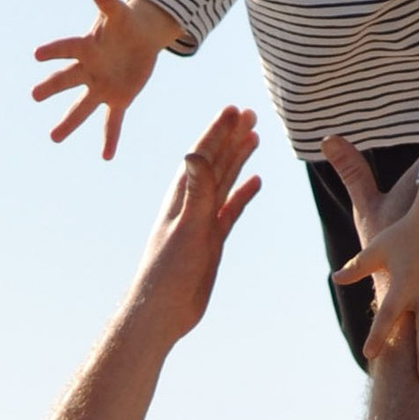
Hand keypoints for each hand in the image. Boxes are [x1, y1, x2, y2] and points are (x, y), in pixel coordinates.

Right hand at [32, 0, 172, 160]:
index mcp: (87, 47)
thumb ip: (107, 1)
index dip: (54, 51)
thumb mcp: (120, 12)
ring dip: (69, 122)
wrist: (141, 38)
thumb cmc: (126, 23)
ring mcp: (101, 86)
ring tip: (53, 138)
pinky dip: (110, 138)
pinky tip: (107, 157)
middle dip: (52, 87)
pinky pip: (112, 121)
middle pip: (68, 80)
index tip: (38, 55)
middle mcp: (89, 69)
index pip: (68, 48)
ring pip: (83, 107)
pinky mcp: (118, 98)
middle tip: (34, 95)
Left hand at [129, 107, 262, 340]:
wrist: (162, 310)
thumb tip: (195, 154)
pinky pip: (231, 209)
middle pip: (216, 162)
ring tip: (254, 137)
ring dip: (238, 158)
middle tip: (249, 112)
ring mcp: (203, 220)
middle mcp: (192, 203)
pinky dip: (243, 193)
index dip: (218, 131)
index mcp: (183, 197)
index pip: (202, 155)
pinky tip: (255, 182)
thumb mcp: (187, 228)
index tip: (234, 109)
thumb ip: (196, 193)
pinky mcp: (212, 239)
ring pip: (225, 181)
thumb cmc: (168, 272)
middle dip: (231, 136)